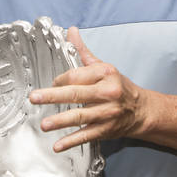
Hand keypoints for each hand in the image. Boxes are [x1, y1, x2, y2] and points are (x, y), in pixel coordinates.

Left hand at [29, 27, 150, 152]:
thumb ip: (82, 51)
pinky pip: (87, 135)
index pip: (77, 76)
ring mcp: (108, 113)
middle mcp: (108, 93)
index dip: (60, 80)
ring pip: (80, 116)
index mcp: (105, 74)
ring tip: (44, 124)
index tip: (51, 84)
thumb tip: (70, 31)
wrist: (141, 110)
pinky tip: (57, 145)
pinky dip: (72, 141)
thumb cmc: (118, 86)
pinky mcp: (107, 130)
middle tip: (34, 98)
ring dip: (60, 121)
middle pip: (76, 94)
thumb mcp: (103, 66)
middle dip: (53, 96)